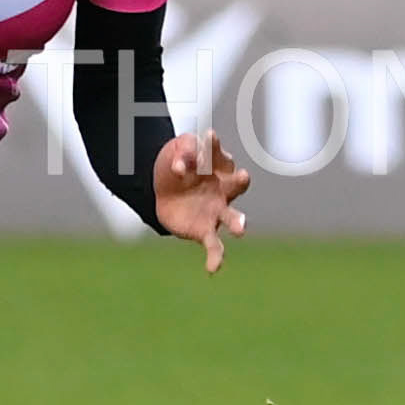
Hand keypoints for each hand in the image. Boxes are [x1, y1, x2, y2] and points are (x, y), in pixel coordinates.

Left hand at [153, 127, 250, 274]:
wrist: (162, 188)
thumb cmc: (178, 163)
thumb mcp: (177, 148)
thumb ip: (184, 149)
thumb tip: (182, 167)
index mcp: (218, 165)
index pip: (220, 154)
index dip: (212, 146)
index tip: (207, 136)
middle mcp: (223, 188)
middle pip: (237, 184)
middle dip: (240, 181)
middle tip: (242, 177)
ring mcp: (216, 210)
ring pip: (232, 217)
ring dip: (238, 222)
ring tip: (241, 229)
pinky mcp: (205, 229)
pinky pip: (214, 245)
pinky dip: (215, 258)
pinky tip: (212, 269)